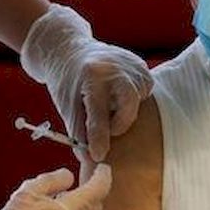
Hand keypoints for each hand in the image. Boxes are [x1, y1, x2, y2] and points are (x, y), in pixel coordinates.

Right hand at [0, 164, 111, 209]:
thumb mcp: (29, 192)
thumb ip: (52, 180)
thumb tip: (68, 177)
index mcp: (73, 209)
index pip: (99, 188)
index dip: (103, 176)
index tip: (103, 170)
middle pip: (95, 207)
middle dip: (91, 196)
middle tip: (82, 187)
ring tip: (62, 208)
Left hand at [21, 4, 152, 161]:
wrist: (70, 50)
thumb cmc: (67, 82)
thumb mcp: (66, 105)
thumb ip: (78, 132)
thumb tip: (90, 159)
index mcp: (92, 75)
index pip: (98, 111)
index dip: (99, 137)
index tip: (98, 156)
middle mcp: (115, 66)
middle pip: (129, 104)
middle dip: (120, 123)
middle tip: (108, 127)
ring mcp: (132, 64)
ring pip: (137, 102)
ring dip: (123, 111)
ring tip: (107, 103)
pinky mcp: (142, 66)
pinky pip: (143, 93)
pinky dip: (131, 101)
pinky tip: (116, 93)